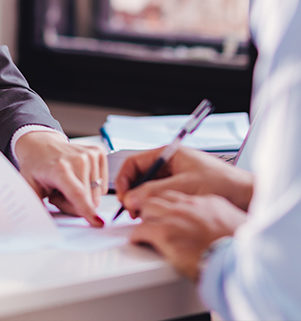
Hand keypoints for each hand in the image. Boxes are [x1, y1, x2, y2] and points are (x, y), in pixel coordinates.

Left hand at [14, 131, 107, 225]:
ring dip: (83, 197)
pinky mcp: (98, 153)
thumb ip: (36, 205)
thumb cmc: (36, 165)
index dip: (87, 210)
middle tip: (58, 194)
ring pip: (97, 194)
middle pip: (89, 200)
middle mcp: (78, 159)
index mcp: (60, 168)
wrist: (41, 143)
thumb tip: (41, 223)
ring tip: (67, 185)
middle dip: (75, 206)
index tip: (97, 223)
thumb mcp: (29, 186)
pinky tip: (78, 178)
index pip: (78, 194)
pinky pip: (103, 184)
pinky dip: (91, 186)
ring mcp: (90, 154)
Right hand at [115, 146, 252, 215]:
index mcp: (169, 153)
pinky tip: (156, 216)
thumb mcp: (185, 185)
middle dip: (132, 192)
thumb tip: (132, 198)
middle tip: (131, 209)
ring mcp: (176, 177)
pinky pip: (161, 197)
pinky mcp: (182, 191)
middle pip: (140, 176)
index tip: (121, 195)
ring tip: (142, 215)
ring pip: (149, 188)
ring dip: (143, 201)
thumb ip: (156, 191)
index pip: (135, 162)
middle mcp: (170, 164)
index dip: (124, 178)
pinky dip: (154, 206)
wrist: (247, 195)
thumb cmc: (223, 182)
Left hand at [130, 190, 246, 280]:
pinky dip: (138, 237)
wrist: (238, 261)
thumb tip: (211, 226)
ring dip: (145, 220)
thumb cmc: (238, 247)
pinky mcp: (166, 234)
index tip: (165, 212)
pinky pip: (141, 230)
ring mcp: (175, 218)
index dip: (168, 204)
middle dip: (151, 208)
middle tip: (148, 220)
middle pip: (159, 198)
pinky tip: (138, 241)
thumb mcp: (231, 223)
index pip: (178, 195)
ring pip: (147, 210)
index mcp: (205, 202)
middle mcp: (188, 206)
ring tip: (143, 230)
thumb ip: (216, 219)